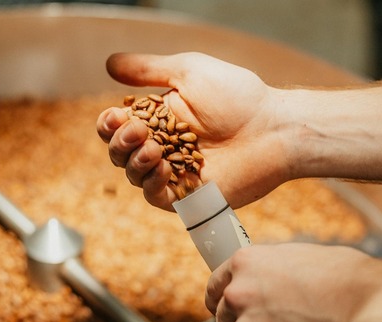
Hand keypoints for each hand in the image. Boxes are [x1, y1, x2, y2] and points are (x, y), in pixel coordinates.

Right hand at [96, 52, 290, 210]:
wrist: (272, 128)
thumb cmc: (237, 97)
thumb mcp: (188, 72)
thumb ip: (147, 69)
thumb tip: (109, 64)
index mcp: (159, 117)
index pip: (119, 126)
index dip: (109, 124)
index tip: (115, 116)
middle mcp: (163, 145)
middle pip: (120, 153)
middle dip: (120, 143)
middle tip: (138, 132)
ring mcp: (175, 172)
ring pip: (134, 176)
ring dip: (135, 162)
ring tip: (153, 149)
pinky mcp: (189, 195)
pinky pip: (156, 197)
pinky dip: (152, 184)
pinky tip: (161, 168)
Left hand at [205, 243, 381, 321]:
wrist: (369, 311)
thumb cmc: (347, 280)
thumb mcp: (299, 257)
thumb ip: (269, 272)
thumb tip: (264, 281)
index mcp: (245, 263)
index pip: (215, 285)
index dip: (222, 298)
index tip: (225, 305)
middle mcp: (238, 295)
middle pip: (223, 316)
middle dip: (241, 321)